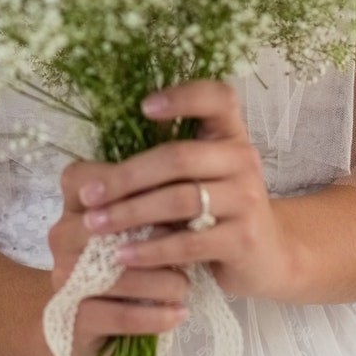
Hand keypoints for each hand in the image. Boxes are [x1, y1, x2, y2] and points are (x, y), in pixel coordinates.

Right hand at [48, 186, 189, 355]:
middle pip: (112, 229)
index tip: (179, 200)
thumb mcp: (135, 225)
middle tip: (192, 249)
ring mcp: (65, 277)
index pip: (98, 180)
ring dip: (160, 282)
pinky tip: (178, 313)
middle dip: (158, 240)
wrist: (82, 320)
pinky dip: (153, 316)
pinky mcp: (73, 317)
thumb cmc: (120, 257)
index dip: (139, 189)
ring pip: (119, 276)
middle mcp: (63, 235)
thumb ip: (154, 206)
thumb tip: (197, 200)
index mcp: (76, 203)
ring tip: (185, 286)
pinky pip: (118, 316)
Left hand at [54, 82, 289, 309]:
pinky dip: (151, 249)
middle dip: (126, 176)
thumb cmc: (219, 209)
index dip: (183, 97)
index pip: (218, 98)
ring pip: (179, 199)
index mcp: (230, 134)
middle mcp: (243, 159)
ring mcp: (247, 199)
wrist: (267, 257)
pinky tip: (124, 255)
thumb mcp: (202, 175)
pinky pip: (189, 243)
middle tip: (88, 195)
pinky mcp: (243, 239)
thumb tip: (96, 165)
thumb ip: (168, 160)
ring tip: (96, 225)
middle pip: (178, 157)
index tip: (143, 106)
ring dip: (130, 213)